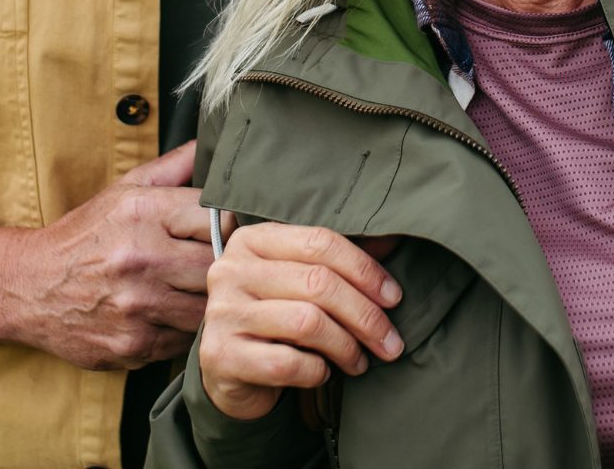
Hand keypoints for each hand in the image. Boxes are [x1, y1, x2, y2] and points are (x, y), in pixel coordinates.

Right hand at [0, 140, 212, 369]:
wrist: (26, 287)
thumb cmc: (85, 236)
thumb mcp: (124, 190)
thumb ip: (175, 167)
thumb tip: (217, 145)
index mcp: (143, 212)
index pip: (221, 217)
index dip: (231, 225)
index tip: (227, 231)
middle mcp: (141, 258)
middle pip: (219, 265)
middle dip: (225, 266)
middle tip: (222, 266)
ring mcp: (137, 306)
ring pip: (208, 307)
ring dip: (210, 301)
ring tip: (200, 292)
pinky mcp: (134, 345)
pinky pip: (186, 340)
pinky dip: (187, 330)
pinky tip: (175, 315)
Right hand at [198, 221, 405, 421]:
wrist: (229, 371)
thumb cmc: (276, 319)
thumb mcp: (301, 281)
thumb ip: (338, 262)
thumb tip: (392, 242)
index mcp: (252, 240)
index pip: (319, 242)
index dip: (365, 270)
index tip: (394, 297)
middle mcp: (230, 270)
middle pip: (318, 283)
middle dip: (365, 315)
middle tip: (390, 341)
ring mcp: (221, 313)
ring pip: (307, 323)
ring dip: (346, 346)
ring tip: (360, 361)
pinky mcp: (220, 355)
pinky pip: (287, 363)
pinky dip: (317, 371)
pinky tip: (324, 373)